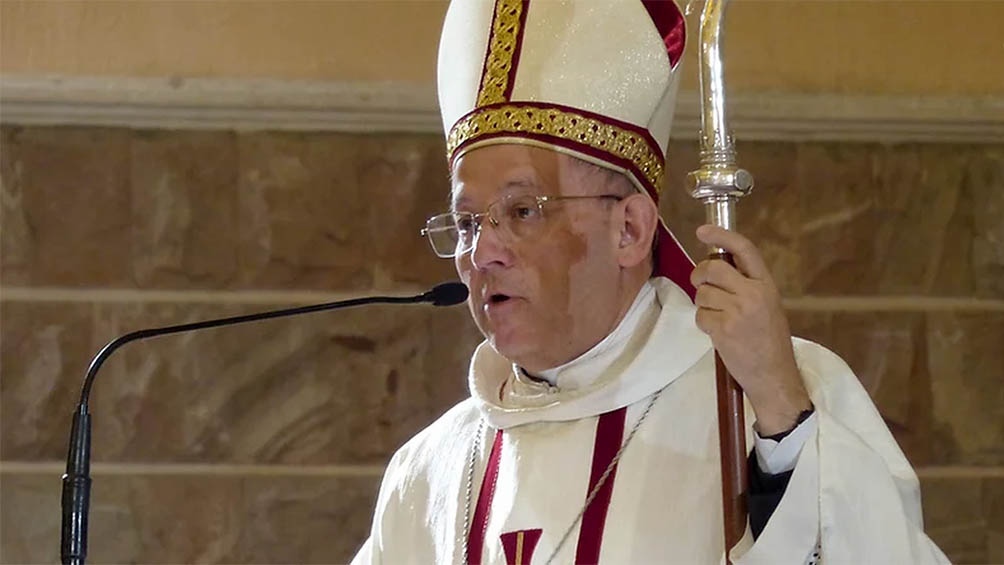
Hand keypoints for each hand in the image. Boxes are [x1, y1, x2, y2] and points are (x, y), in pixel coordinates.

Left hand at [690, 224, 811, 435]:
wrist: (775, 376)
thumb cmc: (770, 341)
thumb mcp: (768, 305)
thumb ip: (746, 285)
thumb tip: (716, 266)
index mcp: (767, 285)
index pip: (744, 249)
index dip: (721, 236)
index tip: (703, 231)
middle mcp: (753, 294)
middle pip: (713, 268)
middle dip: (700, 274)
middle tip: (700, 283)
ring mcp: (738, 312)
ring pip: (702, 294)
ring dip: (703, 304)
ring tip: (718, 317)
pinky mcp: (723, 330)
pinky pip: (700, 316)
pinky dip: (704, 323)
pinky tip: (718, 333)